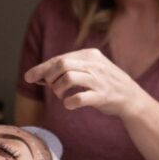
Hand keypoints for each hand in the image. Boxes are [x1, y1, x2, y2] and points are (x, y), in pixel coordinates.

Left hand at [24, 48, 145, 117]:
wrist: (130, 96)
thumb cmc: (104, 82)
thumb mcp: (90, 68)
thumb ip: (68, 69)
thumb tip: (40, 76)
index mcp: (89, 55)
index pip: (59, 58)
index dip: (41, 68)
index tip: (28, 77)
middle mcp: (94, 64)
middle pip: (62, 65)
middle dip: (49, 76)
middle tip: (48, 87)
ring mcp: (99, 80)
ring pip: (69, 78)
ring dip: (58, 88)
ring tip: (59, 95)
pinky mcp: (103, 96)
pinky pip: (80, 98)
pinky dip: (69, 102)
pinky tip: (68, 104)